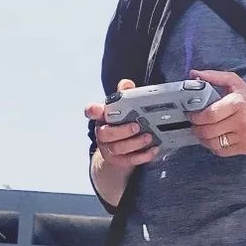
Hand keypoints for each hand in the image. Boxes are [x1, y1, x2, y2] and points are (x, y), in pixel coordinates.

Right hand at [86, 79, 159, 194]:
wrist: (120, 151)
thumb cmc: (121, 124)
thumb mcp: (122, 108)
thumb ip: (124, 95)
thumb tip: (127, 84)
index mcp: (101, 118)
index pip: (91, 112)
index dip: (93, 111)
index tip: (99, 109)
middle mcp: (102, 134)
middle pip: (105, 134)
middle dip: (121, 130)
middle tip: (137, 126)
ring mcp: (109, 149)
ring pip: (118, 148)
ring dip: (135, 143)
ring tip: (149, 137)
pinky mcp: (119, 161)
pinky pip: (130, 160)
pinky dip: (143, 156)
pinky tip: (153, 149)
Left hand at [186, 68, 245, 156]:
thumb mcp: (235, 83)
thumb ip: (214, 77)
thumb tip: (194, 74)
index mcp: (238, 103)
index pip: (210, 115)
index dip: (196, 117)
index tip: (191, 114)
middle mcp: (241, 121)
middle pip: (208, 131)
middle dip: (196, 128)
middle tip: (194, 124)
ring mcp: (243, 137)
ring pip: (212, 143)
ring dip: (202, 138)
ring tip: (201, 131)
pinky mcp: (244, 148)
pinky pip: (221, 151)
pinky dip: (212, 146)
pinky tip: (213, 139)